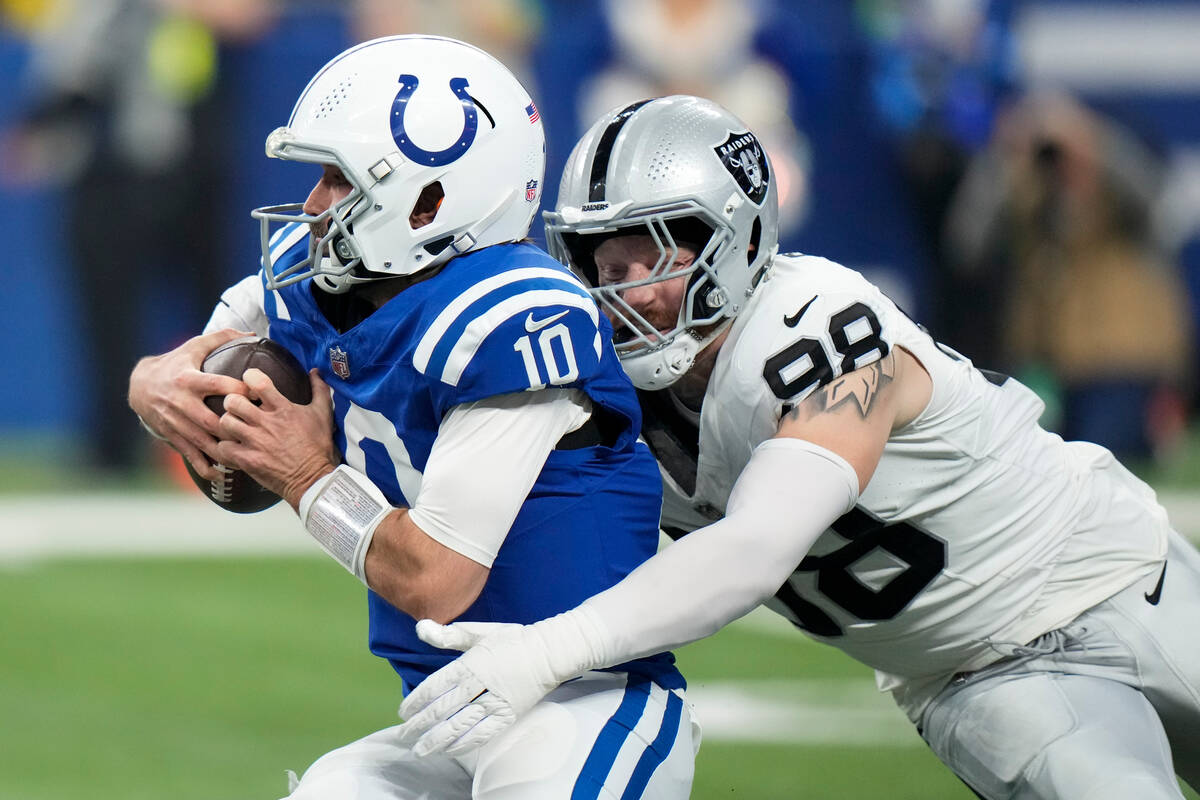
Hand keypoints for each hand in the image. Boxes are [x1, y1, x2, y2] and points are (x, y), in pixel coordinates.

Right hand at [127, 329, 250, 480]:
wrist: (139, 385)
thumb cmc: (175, 363)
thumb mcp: (193, 346)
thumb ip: (222, 338)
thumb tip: (252, 334)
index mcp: (188, 379)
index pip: (217, 384)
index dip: (239, 389)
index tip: (259, 395)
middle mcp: (181, 403)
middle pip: (210, 421)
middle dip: (234, 430)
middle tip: (258, 434)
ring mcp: (175, 422)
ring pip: (201, 442)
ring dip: (224, 453)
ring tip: (246, 458)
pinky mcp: (171, 436)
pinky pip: (190, 455)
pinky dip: (206, 467)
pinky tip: (223, 474)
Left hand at [215, 368, 338, 507]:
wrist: (313, 479)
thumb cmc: (318, 446)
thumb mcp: (323, 414)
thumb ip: (319, 390)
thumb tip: (315, 371)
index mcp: (283, 409)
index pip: (258, 382)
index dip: (249, 377)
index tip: (249, 381)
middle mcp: (266, 423)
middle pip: (233, 401)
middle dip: (232, 401)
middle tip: (238, 408)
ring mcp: (255, 442)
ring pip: (224, 422)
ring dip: (227, 424)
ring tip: (233, 427)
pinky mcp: (247, 460)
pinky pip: (223, 447)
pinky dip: (225, 447)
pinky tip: (232, 447)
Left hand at [396, 619, 557, 756]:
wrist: (550, 652)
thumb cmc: (513, 640)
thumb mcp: (479, 632)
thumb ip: (448, 635)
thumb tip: (419, 627)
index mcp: (469, 664)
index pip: (434, 687)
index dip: (416, 702)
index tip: (403, 712)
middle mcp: (478, 685)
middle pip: (442, 709)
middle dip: (420, 724)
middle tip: (404, 735)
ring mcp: (494, 702)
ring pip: (459, 725)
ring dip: (437, 739)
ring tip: (421, 750)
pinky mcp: (508, 716)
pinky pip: (482, 734)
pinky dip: (464, 744)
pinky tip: (450, 750)